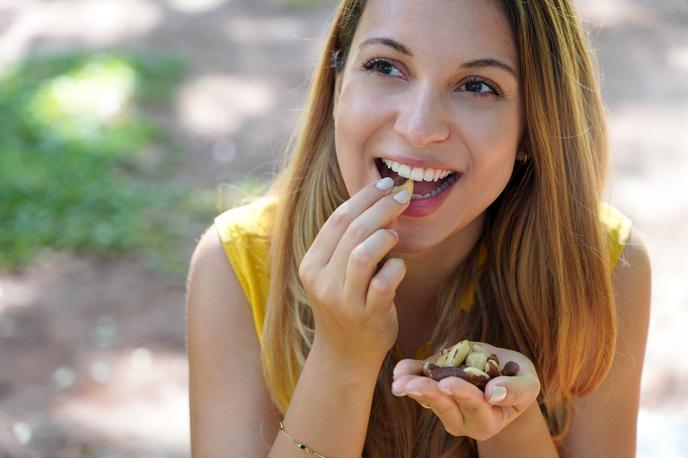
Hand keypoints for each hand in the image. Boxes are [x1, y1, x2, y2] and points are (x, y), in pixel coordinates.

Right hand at [298, 177, 410, 367]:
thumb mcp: (335, 273)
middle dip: (382, 207)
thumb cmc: (346, 304)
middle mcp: (322, 281)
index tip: (385, 183)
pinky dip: (397, 267)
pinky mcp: (367, 315)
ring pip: (363, 254)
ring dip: (386, 236)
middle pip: (352, 231)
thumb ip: (348, 242)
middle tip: (403, 196)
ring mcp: (344, 300)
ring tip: (396, 234)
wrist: (345, 354)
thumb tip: (381, 201)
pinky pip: (385, 282)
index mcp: (311, 264)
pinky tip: (398, 266)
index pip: (337, 219)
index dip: (364, 197)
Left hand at [390, 342, 540, 440]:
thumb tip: (494, 394)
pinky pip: (417, 385)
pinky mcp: (432, 388)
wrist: (499, 371)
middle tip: (415, 385)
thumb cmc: (517, 378)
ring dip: (412, 388)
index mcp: (488, 421)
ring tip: (400, 380)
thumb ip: (517, 390)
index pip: (475, 408)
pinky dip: (408, 376)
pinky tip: (399, 372)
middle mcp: (463, 420)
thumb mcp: (527, 381)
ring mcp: (444, 406)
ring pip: (427, 399)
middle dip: (430, 394)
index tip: (449, 383)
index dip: (463, 395)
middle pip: (445, 408)